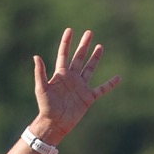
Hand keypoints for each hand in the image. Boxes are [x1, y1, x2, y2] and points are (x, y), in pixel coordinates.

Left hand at [30, 27, 121, 141]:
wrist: (55, 123)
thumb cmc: (46, 106)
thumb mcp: (41, 89)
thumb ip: (40, 73)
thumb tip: (36, 56)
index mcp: (60, 74)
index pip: (64, 54)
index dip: (66, 42)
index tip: (70, 30)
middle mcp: (72, 78)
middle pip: (79, 58)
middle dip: (84, 45)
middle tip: (89, 33)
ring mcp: (81, 87)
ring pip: (89, 69)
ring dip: (95, 58)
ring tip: (100, 46)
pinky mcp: (88, 98)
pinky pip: (101, 89)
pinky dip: (110, 84)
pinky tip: (118, 78)